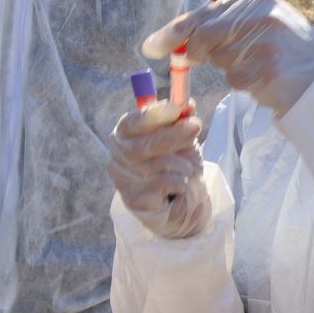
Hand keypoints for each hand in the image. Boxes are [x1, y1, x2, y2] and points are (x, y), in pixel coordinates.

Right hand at [106, 103, 209, 238]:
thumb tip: (188, 104)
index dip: (154, 115)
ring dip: (183, 164)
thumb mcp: (182, 141)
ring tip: (188, 170)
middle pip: (143, 144)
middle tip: (195, 127)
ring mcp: (123, 179)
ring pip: (158, 164)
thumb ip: (181, 122)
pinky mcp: (134, 200)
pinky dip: (180, 183)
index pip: (132, 123)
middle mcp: (118, 156)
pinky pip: (165, 183)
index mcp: (125, 135)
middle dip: (173, 134)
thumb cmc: (176, 169)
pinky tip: (180, 188)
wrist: (181, 208)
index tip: (176, 109)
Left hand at [144, 0, 313, 114]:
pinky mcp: (267, 71)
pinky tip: (264, 79)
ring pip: (219, 61)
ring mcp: (265, 44)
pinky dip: (243, 84)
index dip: (173, 31)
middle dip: (194, 54)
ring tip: (256, 65)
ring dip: (229, 69)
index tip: (151, 46)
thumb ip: (223, 22)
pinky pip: (235, 80)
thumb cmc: (287, 49)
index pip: (202, 13)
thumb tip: (173, 38)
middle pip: (203, 37)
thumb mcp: (261, 22)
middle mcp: (260, 16)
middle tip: (195, 62)